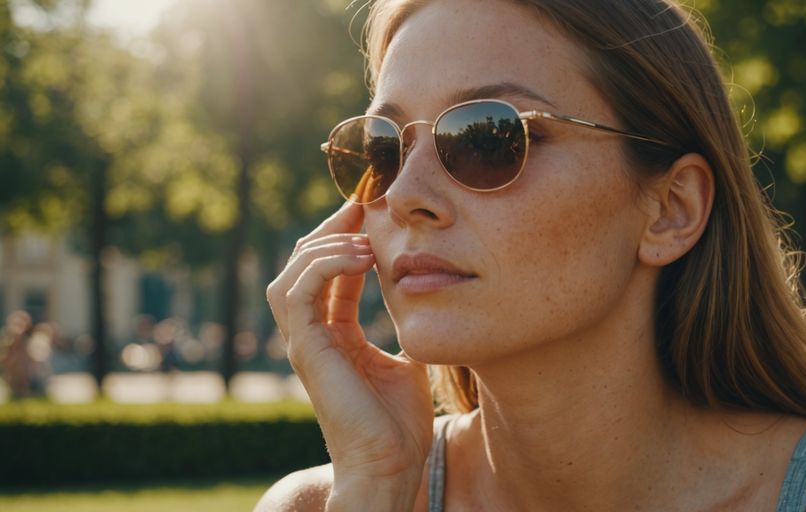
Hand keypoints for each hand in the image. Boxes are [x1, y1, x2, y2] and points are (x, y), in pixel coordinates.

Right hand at [266, 201, 433, 488]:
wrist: (392, 463)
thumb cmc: (400, 421)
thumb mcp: (408, 358)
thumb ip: (405, 327)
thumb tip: (425, 296)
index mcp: (333, 335)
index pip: (328, 272)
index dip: (347, 239)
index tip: (373, 211)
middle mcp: (313, 335)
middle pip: (302, 264)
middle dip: (331, 230)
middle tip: (364, 207)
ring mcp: (304, 343)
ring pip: (291, 274)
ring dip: (324, 245)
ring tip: (363, 237)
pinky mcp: (306, 350)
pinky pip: (298, 292)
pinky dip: (323, 267)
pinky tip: (358, 258)